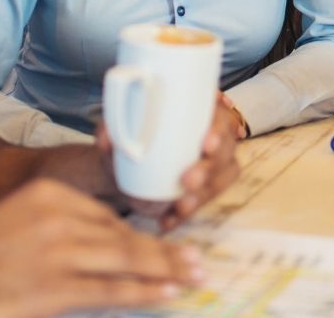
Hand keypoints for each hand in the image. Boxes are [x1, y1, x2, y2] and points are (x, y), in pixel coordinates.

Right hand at [0, 177, 201, 316]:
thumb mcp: (19, 222)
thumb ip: (60, 227)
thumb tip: (110, 245)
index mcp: (50, 194)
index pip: (108, 215)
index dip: (142, 234)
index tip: (168, 244)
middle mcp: (57, 216)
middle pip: (124, 234)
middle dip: (165, 251)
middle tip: (197, 261)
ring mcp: (57, 252)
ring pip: (126, 259)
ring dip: (166, 270)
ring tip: (193, 276)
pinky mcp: (54, 287)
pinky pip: (112, 289)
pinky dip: (145, 291)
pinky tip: (167, 293)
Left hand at [95, 94, 241, 230]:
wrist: (123, 169)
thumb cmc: (127, 141)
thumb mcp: (115, 132)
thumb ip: (108, 131)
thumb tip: (107, 139)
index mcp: (198, 112)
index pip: (220, 116)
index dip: (219, 129)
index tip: (206, 144)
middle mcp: (213, 136)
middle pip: (227, 150)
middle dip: (211, 168)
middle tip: (187, 180)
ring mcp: (213, 164)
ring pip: (222, 178)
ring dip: (204, 194)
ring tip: (180, 207)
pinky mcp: (206, 189)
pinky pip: (205, 202)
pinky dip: (185, 214)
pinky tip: (168, 221)